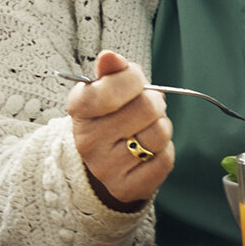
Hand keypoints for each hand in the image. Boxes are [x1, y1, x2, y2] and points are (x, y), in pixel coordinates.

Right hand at [66, 50, 173, 210]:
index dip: (134, 79)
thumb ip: (112, 70)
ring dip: (162, 127)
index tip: (134, 81)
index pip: (114, 86)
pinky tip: (148, 151)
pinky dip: (164, 151)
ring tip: (147, 128)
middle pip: (147, 108)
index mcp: (79, 109)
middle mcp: (87, 141)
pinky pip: (165, 160)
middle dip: (154, 102)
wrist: (104, 160)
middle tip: (146, 107)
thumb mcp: (106, 88)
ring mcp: (105, 168)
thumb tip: (109, 57)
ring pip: (159, 135)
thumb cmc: (110, 115)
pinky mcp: (125, 188)